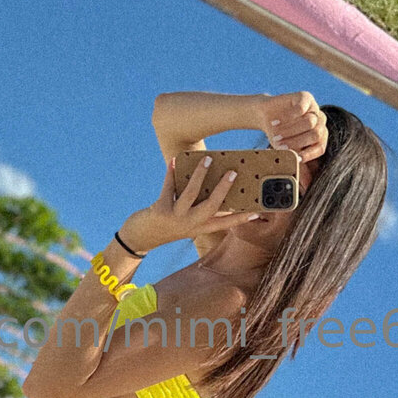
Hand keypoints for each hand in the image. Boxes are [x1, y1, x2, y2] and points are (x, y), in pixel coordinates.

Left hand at [119, 157, 262, 252]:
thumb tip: (208, 180)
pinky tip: (174, 161)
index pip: (224, 224)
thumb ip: (197, 207)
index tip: (257, 212)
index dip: (240, 219)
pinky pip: (168, 187)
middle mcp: (190, 225)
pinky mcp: (160, 210)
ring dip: (200, 175)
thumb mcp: (185, 221)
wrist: (140, 238)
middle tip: (233, 172)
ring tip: (207, 159)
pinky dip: (171, 173)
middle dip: (223, 188)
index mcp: (199, 228)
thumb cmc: (166, 225)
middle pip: (211, 206)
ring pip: (191, 194)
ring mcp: (176, 217)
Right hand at [262, 91, 328, 160]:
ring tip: (275, 133)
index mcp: (320, 136)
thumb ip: (297, 164)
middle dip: (296, 142)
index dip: (308, 154)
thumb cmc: (278, 135)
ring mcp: (314, 108)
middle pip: (315, 134)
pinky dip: (288, 117)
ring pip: (309, 122)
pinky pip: (301, 109)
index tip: (294, 158)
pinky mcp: (306, 97)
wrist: (265, 115)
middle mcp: (320, 122)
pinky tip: (276, 122)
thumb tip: (306, 181)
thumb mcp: (287, 150)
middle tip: (279, 144)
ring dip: (290, 130)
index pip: (320, 147)